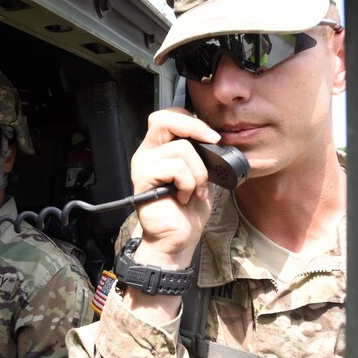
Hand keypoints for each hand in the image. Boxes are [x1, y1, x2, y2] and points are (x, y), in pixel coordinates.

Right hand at [128, 109, 218, 269]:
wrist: (177, 240)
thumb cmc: (188, 210)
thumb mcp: (201, 175)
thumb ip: (200, 155)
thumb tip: (213, 140)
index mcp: (159, 149)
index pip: (169, 117)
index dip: (192, 121)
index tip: (214, 137)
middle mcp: (147, 153)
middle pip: (164, 119)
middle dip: (194, 128)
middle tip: (213, 142)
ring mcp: (142, 165)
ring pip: (180, 149)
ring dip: (198, 172)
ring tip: (194, 191)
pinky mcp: (142, 179)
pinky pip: (175, 167)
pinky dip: (188, 183)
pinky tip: (183, 197)